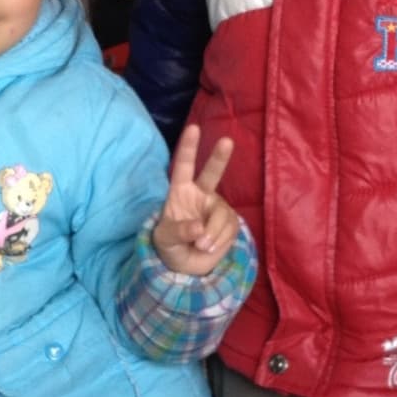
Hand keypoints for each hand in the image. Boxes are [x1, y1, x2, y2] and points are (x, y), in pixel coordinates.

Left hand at [152, 124, 240, 276]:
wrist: (186, 267)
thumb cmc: (171, 245)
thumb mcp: (165, 239)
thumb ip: (179, 231)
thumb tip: (199, 228)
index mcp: (181, 191)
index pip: (183, 166)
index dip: (187, 147)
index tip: (193, 129)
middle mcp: (201, 194)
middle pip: (212, 173)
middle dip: (219, 158)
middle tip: (226, 141)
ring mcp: (217, 207)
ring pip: (221, 214)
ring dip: (212, 233)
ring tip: (201, 246)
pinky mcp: (230, 222)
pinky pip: (230, 227)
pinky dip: (220, 240)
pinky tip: (210, 248)